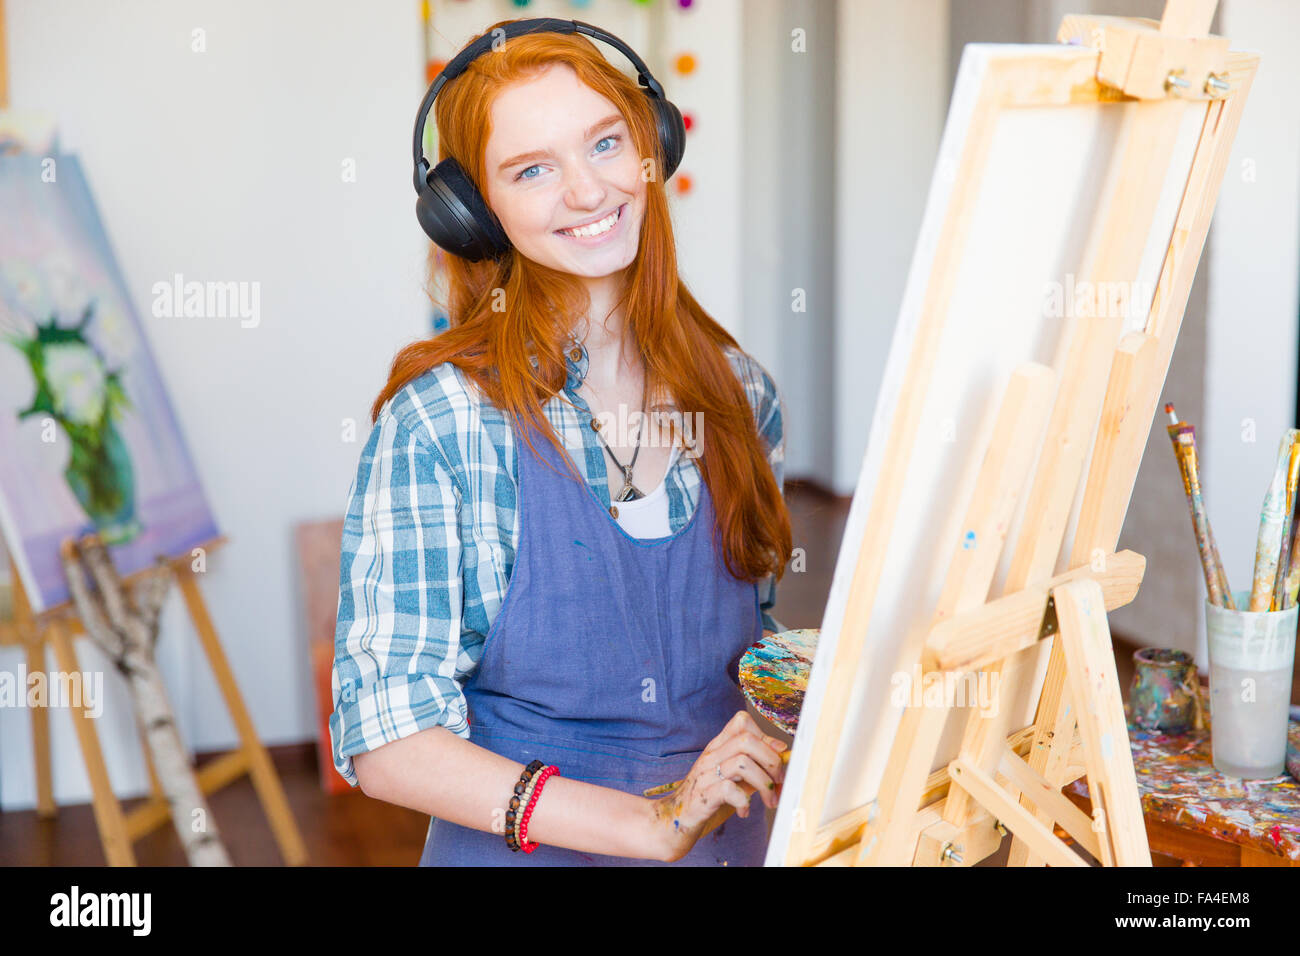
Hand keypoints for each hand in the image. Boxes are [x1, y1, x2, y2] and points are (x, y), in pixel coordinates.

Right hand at [645, 710, 787, 861]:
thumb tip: (783, 756)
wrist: (673, 822)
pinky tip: (744, 811)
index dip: (765, 737)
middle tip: (778, 782)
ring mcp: (705, 775)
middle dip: (771, 761)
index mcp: (718, 748)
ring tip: (768, 800)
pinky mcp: (702, 796)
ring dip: (763, 783)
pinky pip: (729, 789)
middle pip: (747, 740)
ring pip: (742, 763)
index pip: (741, 721)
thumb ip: (754, 766)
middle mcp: (711, 756)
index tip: (776, 758)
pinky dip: (744, 801)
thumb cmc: (708, 799)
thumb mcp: (734, 779)